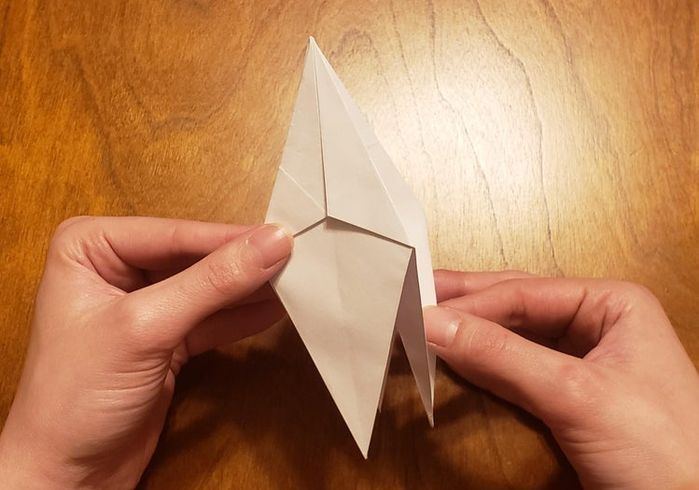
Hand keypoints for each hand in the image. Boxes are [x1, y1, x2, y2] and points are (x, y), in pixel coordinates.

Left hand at [0, 217, 292, 488]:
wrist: (69, 474)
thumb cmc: (74, 398)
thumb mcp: (146, 327)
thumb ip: (212, 283)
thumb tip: (270, 243)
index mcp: (90, 247)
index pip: (175, 234)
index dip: (231, 238)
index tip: (282, 236)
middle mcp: (115, 268)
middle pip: (194, 256)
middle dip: (242, 263)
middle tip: (295, 258)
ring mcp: (142, 304)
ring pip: (207, 286)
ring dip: (248, 289)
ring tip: (293, 281)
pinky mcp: (165, 337)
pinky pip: (211, 318)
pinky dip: (241, 317)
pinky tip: (273, 309)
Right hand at [425, 270, 698, 489]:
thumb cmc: (664, 451)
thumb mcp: (576, 395)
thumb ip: (502, 357)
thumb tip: (434, 323)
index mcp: (611, 304)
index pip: (523, 293)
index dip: (470, 302)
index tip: (421, 312)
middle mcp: (596, 324)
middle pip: (516, 305)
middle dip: (466, 305)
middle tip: (413, 298)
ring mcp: (582, 359)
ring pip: (513, 335)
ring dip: (470, 332)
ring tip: (425, 321)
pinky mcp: (569, 395)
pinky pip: (516, 368)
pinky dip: (483, 364)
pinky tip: (456, 357)